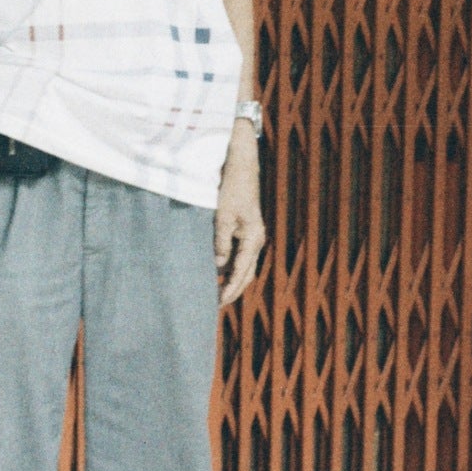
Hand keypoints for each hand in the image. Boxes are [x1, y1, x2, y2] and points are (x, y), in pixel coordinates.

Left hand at [213, 132, 264, 306]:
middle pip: (246, 274)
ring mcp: (252, 236)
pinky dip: (230, 267)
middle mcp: (256, 240)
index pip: (242, 272)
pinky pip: (240, 255)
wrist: (242, 166)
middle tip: (216, 304)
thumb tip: (218, 266)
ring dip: (231, 280)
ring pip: (244, 266)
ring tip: (215, 292)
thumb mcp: (223, 215)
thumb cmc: (232, 188)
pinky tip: (217, 272)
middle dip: (233, 290)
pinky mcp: (246, 230)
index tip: (219, 302)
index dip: (230, 289)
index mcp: (253, 238)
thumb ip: (221, 242)